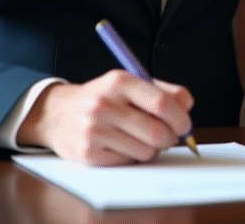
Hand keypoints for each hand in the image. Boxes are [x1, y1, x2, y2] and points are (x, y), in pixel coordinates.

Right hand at [16, 70, 193, 164]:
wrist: (57, 114)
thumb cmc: (103, 98)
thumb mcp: (128, 83)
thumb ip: (162, 91)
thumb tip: (187, 106)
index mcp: (118, 81)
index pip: (161, 102)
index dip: (180, 117)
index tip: (185, 125)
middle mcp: (104, 104)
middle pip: (156, 132)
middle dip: (170, 138)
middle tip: (168, 137)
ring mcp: (94, 131)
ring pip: (145, 151)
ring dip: (151, 149)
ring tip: (139, 138)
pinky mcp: (88, 154)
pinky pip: (128, 162)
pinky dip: (132, 157)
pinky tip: (121, 145)